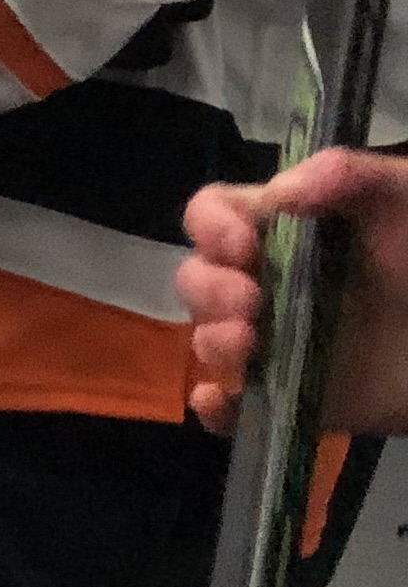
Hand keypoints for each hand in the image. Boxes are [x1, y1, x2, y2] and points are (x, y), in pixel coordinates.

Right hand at [180, 146, 407, 435]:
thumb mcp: (404, 196)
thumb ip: (349, 175)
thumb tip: (280, 195)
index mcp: (284, 231)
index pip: (212, 215)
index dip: (210, 226)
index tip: (243, 244)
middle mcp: (271, 284)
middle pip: (199, 280)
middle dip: (210, 289)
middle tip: (251, 304)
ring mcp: (281, 344)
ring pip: (209, 342)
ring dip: (212, 342)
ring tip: (251, 344)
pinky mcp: (301, 398)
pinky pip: (237, 410)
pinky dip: (217, 411)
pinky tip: (220, 403)